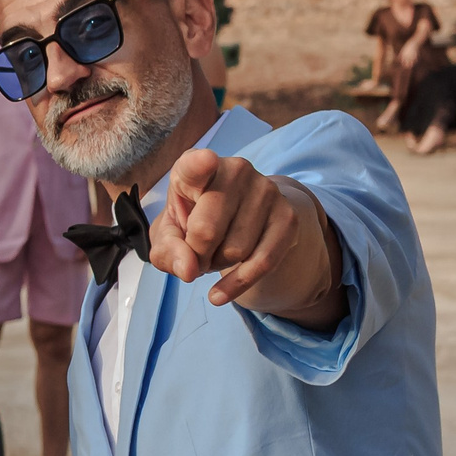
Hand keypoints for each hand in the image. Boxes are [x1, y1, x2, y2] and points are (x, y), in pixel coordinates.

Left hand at [150, 149, 344, 326]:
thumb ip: (167, 250)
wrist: (238, 216)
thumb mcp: (169, 234)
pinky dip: (237, 284)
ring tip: (215, 253)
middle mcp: (235, 170)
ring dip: (218, 264)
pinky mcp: (288, 216)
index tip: (206, 162)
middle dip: (195, 255)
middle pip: (207, 230)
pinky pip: (263, 261)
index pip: (196, 164)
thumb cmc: (194, 220)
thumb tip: (188, 270)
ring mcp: (266, 190)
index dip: (200, 164)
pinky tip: (219, 294)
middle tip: (195, 254)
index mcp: (196, 167)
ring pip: (234, 250)